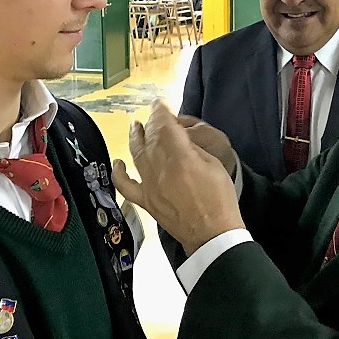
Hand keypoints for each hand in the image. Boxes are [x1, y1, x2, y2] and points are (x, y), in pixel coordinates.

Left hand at [112, 100, 243, 255]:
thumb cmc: (220, 199)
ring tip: (134, 127)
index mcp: (181, 158)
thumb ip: (193, 149)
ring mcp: (151, 186)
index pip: (165, 127)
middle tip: (152, 115)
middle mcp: (161, 170)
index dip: (160, 112)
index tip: (159, 104)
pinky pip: (126, 186)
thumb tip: (179, 139)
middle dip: (150, 123)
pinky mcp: (146, 201)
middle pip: (150, 138)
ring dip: (134, 138)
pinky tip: (117, 163)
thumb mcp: (214, 165)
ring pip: (137, 155)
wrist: (212, 234)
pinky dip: (118, 173)